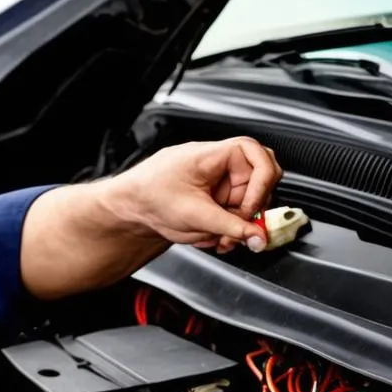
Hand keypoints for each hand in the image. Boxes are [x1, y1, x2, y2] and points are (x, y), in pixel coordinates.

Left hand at [106, 138, 282, 254]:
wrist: (130, 207)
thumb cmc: (150, 196)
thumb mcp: (194, 215)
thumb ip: (230, 227)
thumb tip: (258, 237)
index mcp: (216, 154)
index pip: (260, 158)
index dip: (261, 185)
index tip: (251, 209)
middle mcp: (220, 164)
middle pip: (260, 182)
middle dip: (249, 211)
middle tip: (236, 228)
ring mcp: (219, 182)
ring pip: (248, 203)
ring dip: (236, 225)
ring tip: (216, 237)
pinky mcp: (215, 198)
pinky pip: (233, 214)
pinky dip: (226, 229)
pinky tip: (210, 235)